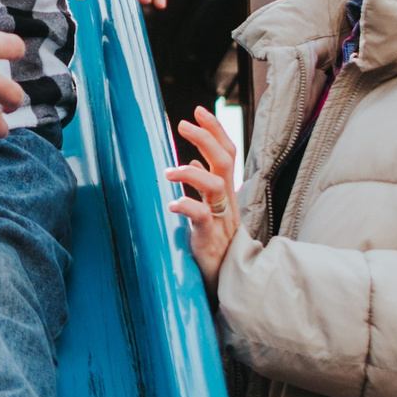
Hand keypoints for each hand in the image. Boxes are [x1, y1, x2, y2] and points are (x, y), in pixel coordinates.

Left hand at [164, 106, 241, 284]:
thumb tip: (191, 161)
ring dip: (189, 173)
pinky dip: (186, 205)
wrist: (227, 286)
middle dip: (206, 137)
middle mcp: (228, 204)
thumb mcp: (210, 213)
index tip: (198, 110)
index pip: (228, 154)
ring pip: (215, 185)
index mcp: (226, 195)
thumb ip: (203, 188)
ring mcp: (221, 221)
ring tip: (168, 171)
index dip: (215, 131)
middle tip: (182, 122)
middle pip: (225, 161)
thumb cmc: (216, 250)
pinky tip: (172, 203)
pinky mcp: (211, 240)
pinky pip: (202, 217)